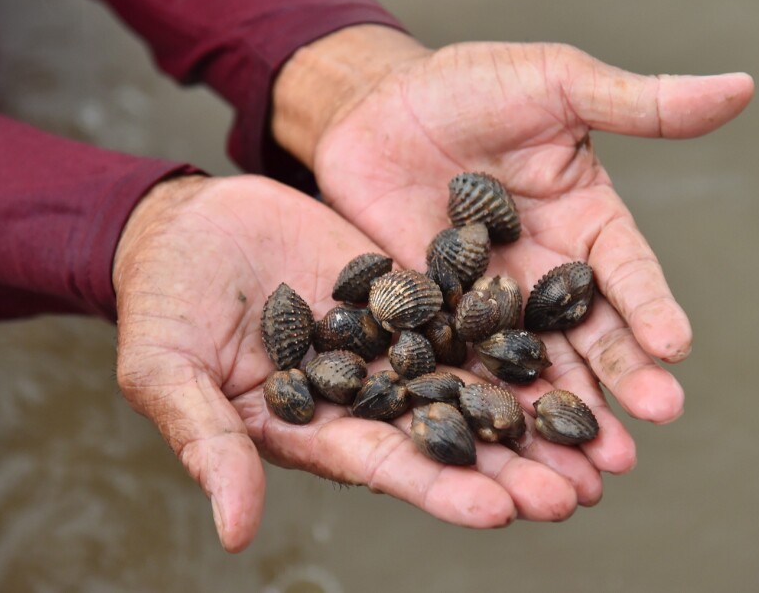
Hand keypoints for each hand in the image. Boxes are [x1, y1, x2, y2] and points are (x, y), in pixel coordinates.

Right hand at [113, 174, 600, 552]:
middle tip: (582, 488)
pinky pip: (461, 307)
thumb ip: (209, 443)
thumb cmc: (163, 304)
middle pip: (446, 433)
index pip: (385, 465)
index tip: (501, 509)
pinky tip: (563, 338)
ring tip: (596, 433)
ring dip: (528, 405)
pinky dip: (509, 326)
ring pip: (468, 376)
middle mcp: (363, 389)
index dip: (440, 488)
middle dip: (511, 463)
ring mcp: (388, 336)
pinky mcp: (402, 286)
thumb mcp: (170, 374)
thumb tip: (234, 530)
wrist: (187, 228)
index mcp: (314, 424)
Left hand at [273, 27, 753, 457]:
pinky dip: (473, 402)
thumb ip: (634, 103)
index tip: (674, 353)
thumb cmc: (466, 84)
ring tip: (577, 476)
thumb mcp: (553, 83)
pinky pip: (454, 362)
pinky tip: (490, 448)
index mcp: (583, 223)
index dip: (649, 311)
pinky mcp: (428, 312)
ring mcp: (483, 299)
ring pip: (526, 366)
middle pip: (583, 339)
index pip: (624, 274)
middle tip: (632, 447)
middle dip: (608, 389)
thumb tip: (740, 87)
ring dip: (551, 418)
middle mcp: (541, 272)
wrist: (375, 105)